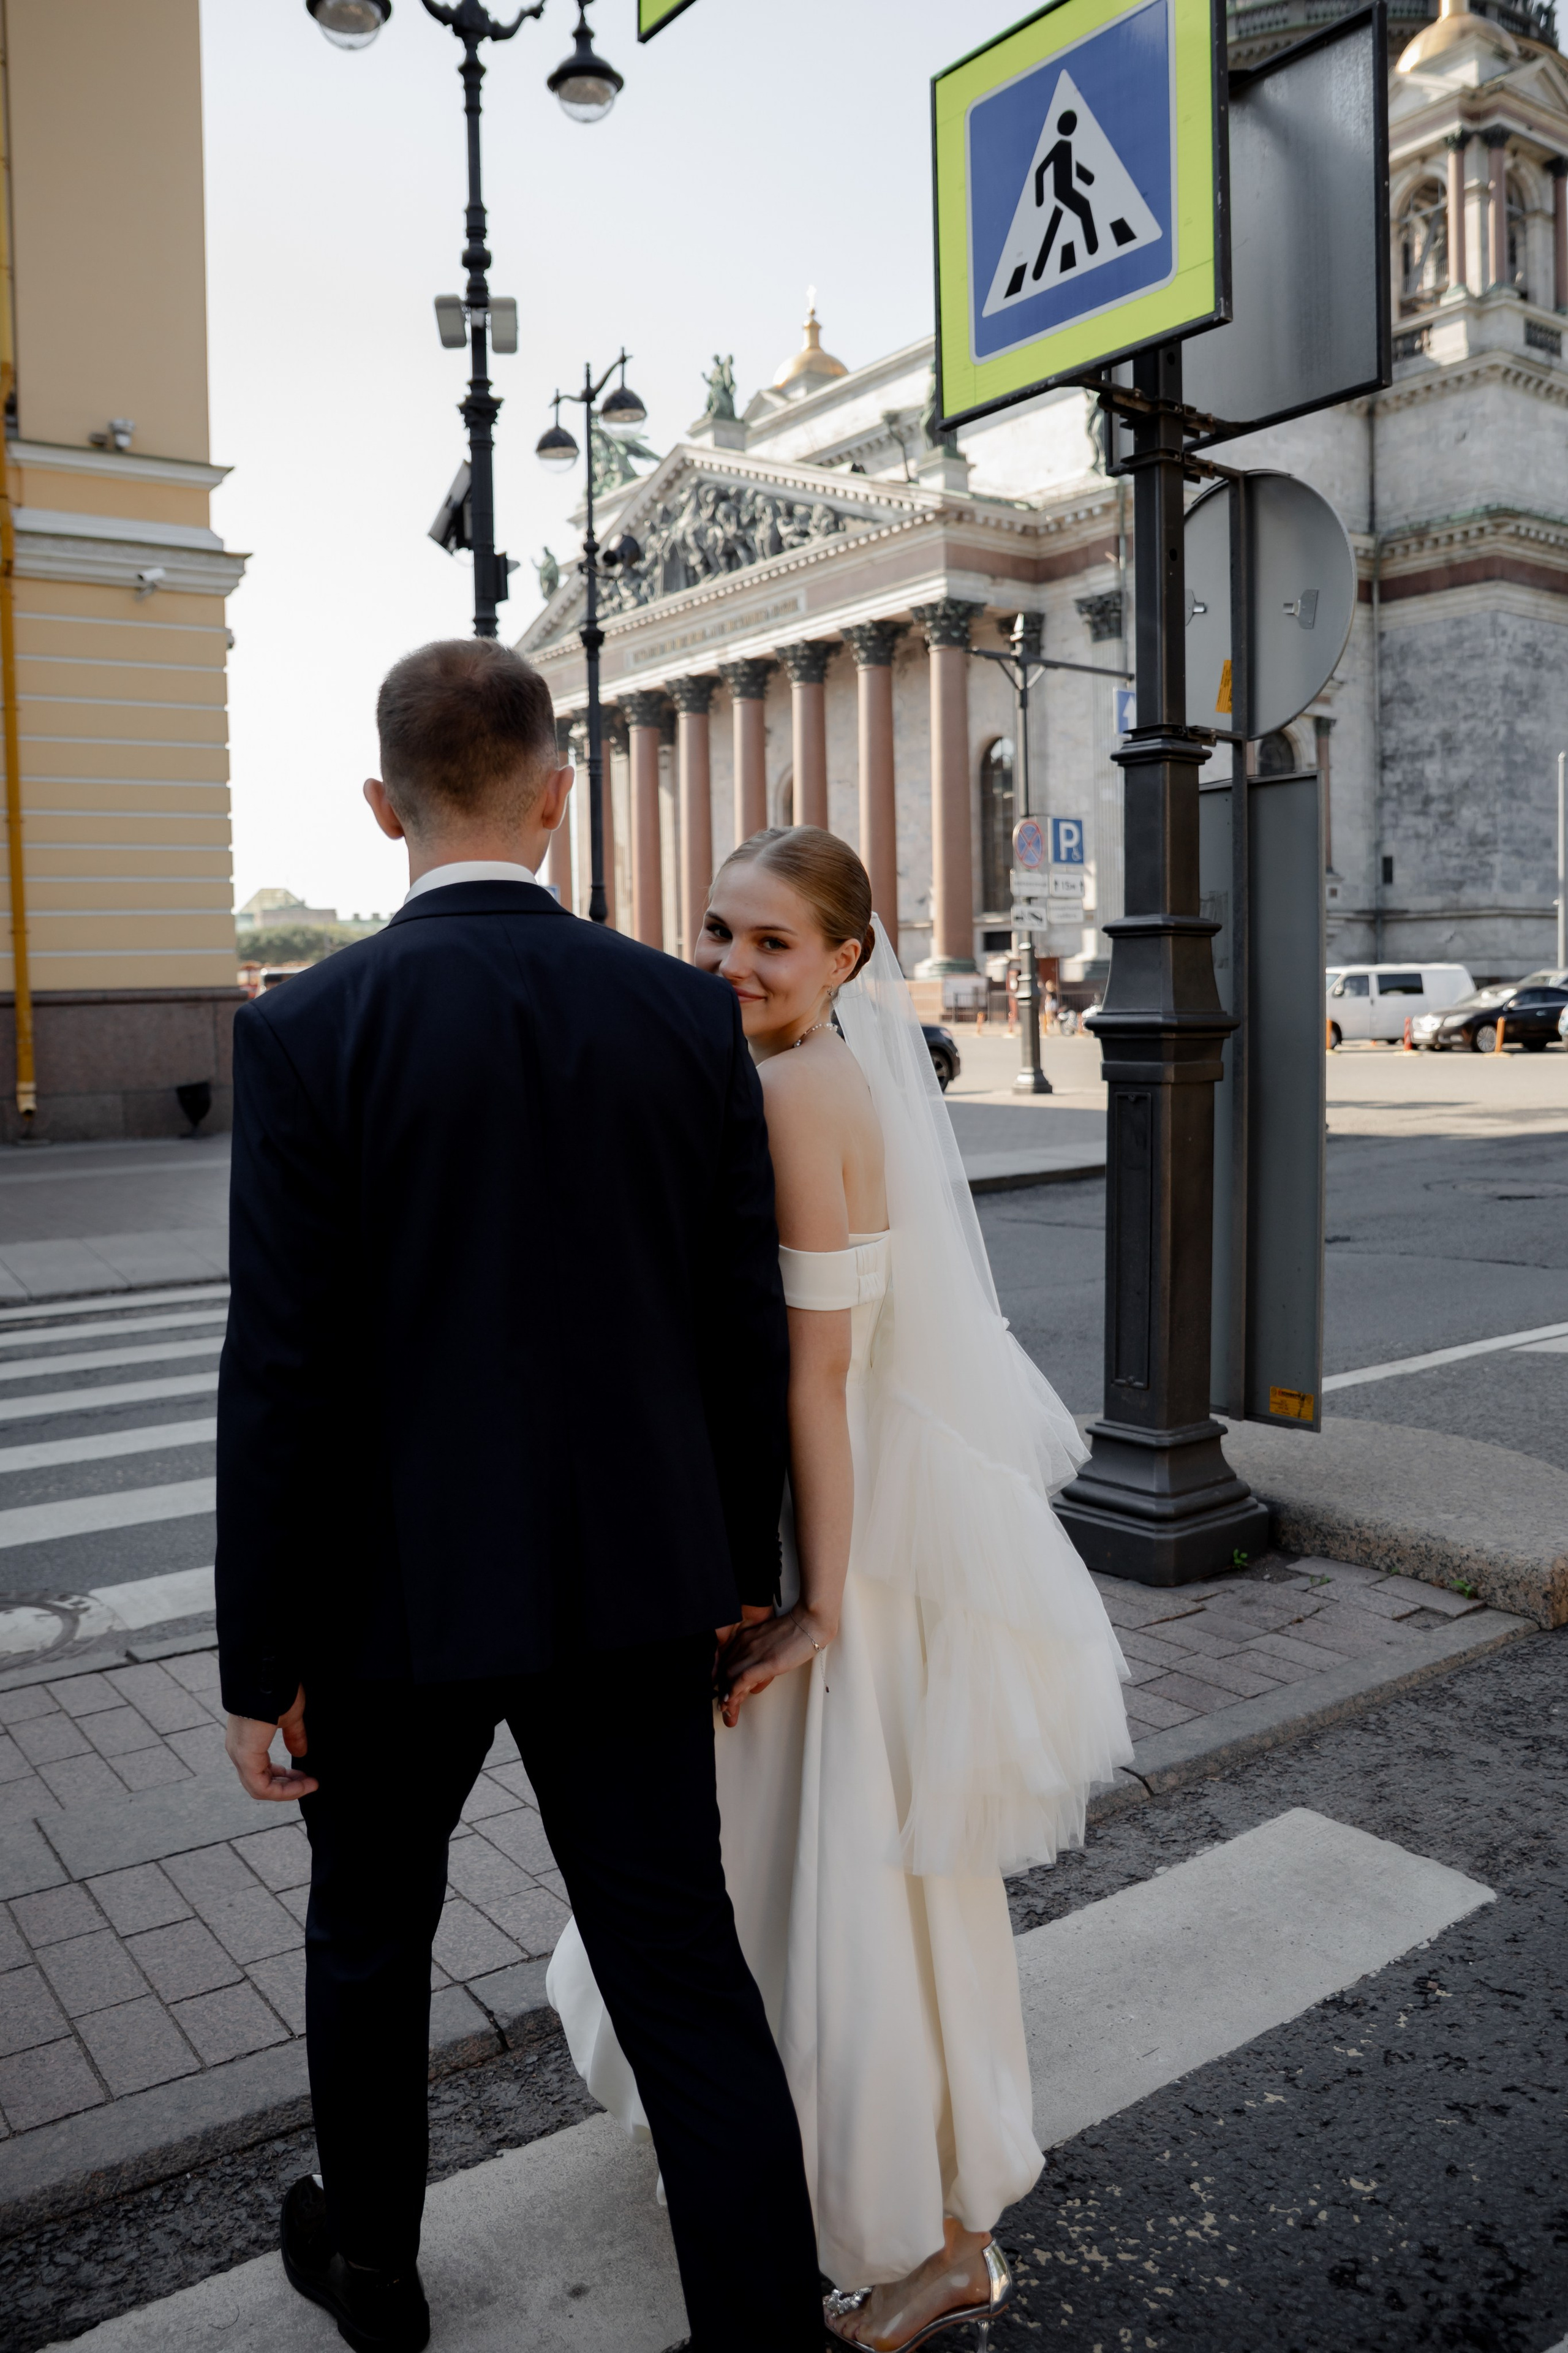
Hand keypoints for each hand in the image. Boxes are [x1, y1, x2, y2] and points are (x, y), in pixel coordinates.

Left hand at [225, 1684, 317, 1801]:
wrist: (266, 1676)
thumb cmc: (276, 1691)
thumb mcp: (289, 1718)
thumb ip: (293, 1736)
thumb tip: (300, 1753)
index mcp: (247, 1741)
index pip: (262, 1772)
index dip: (285, 1779)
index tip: (307, 1777)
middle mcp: (238, 1751)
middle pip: (260, 1783)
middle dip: (287, 1786)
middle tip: (310, 1782)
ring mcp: (239, 1754)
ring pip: (259, 1788)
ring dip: (286, 1790)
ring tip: (309, 1784)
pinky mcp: (245, 1756)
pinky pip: (260, 1786)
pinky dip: (281, 1790)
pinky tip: (300, 1785)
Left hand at [717, 1605, 836, 1728]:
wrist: (810, 1621)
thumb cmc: (796, 1631)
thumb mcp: (769, 1642)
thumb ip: (759, 1658)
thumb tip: (754, 1682)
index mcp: (746, 1637)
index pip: (726, 1661)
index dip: (722, 1679)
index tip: (723, 1692)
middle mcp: (746, 1643)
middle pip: (725, 1670)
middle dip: (722, 1689)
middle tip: (724, 1705)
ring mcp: (755, 1652)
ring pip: (730, 1675)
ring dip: (727, 1694)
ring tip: (726, 1708)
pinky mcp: (767, 1662)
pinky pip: (743, 1677)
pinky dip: (734, 1690)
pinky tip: (730, 1699)